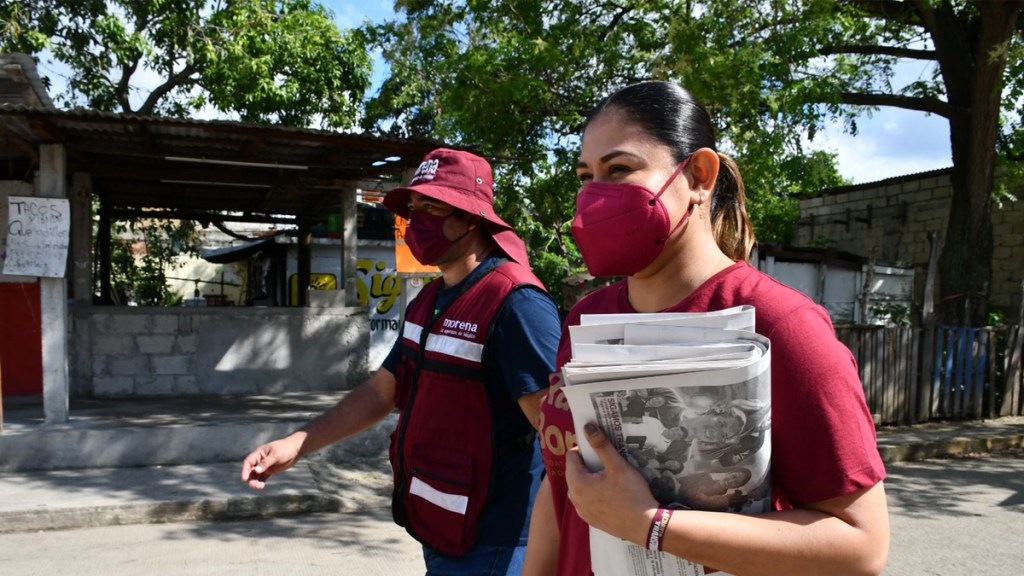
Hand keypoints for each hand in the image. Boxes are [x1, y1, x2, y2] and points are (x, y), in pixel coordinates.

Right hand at [240, 435, 302, 489]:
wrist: (296, 449)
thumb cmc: (285, 448)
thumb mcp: (276, 455)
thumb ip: (266, 462)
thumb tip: (256, 471)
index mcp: (259, 453)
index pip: (248, 462)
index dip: (245, 470)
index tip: (244, 478)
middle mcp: (260, 460)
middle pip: (250, 470)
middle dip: (250, 478)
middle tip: (254, 485)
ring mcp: (264, 466)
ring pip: (256, 475)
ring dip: (255, 481)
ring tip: (259, 487)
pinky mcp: (270, 471)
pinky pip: (262, 477)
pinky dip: (260, 482)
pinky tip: (261, 486)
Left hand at [565, 422, 659, 544]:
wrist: (645, 526)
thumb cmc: (632, 494)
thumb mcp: (617, 465)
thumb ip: (601, 445)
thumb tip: (587, 427)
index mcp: (577, 483)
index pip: (571, 457)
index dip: (585, 450)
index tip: (600, 450)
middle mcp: (574, 499)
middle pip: (574, 472)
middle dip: (587, 465)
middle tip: (607, 463)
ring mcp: (582, 512)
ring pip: (581, 487)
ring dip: (591, 480)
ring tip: (610, 478)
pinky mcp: (591, 521)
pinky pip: (587, 501)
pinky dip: (594, 494)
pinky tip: (611, 494)